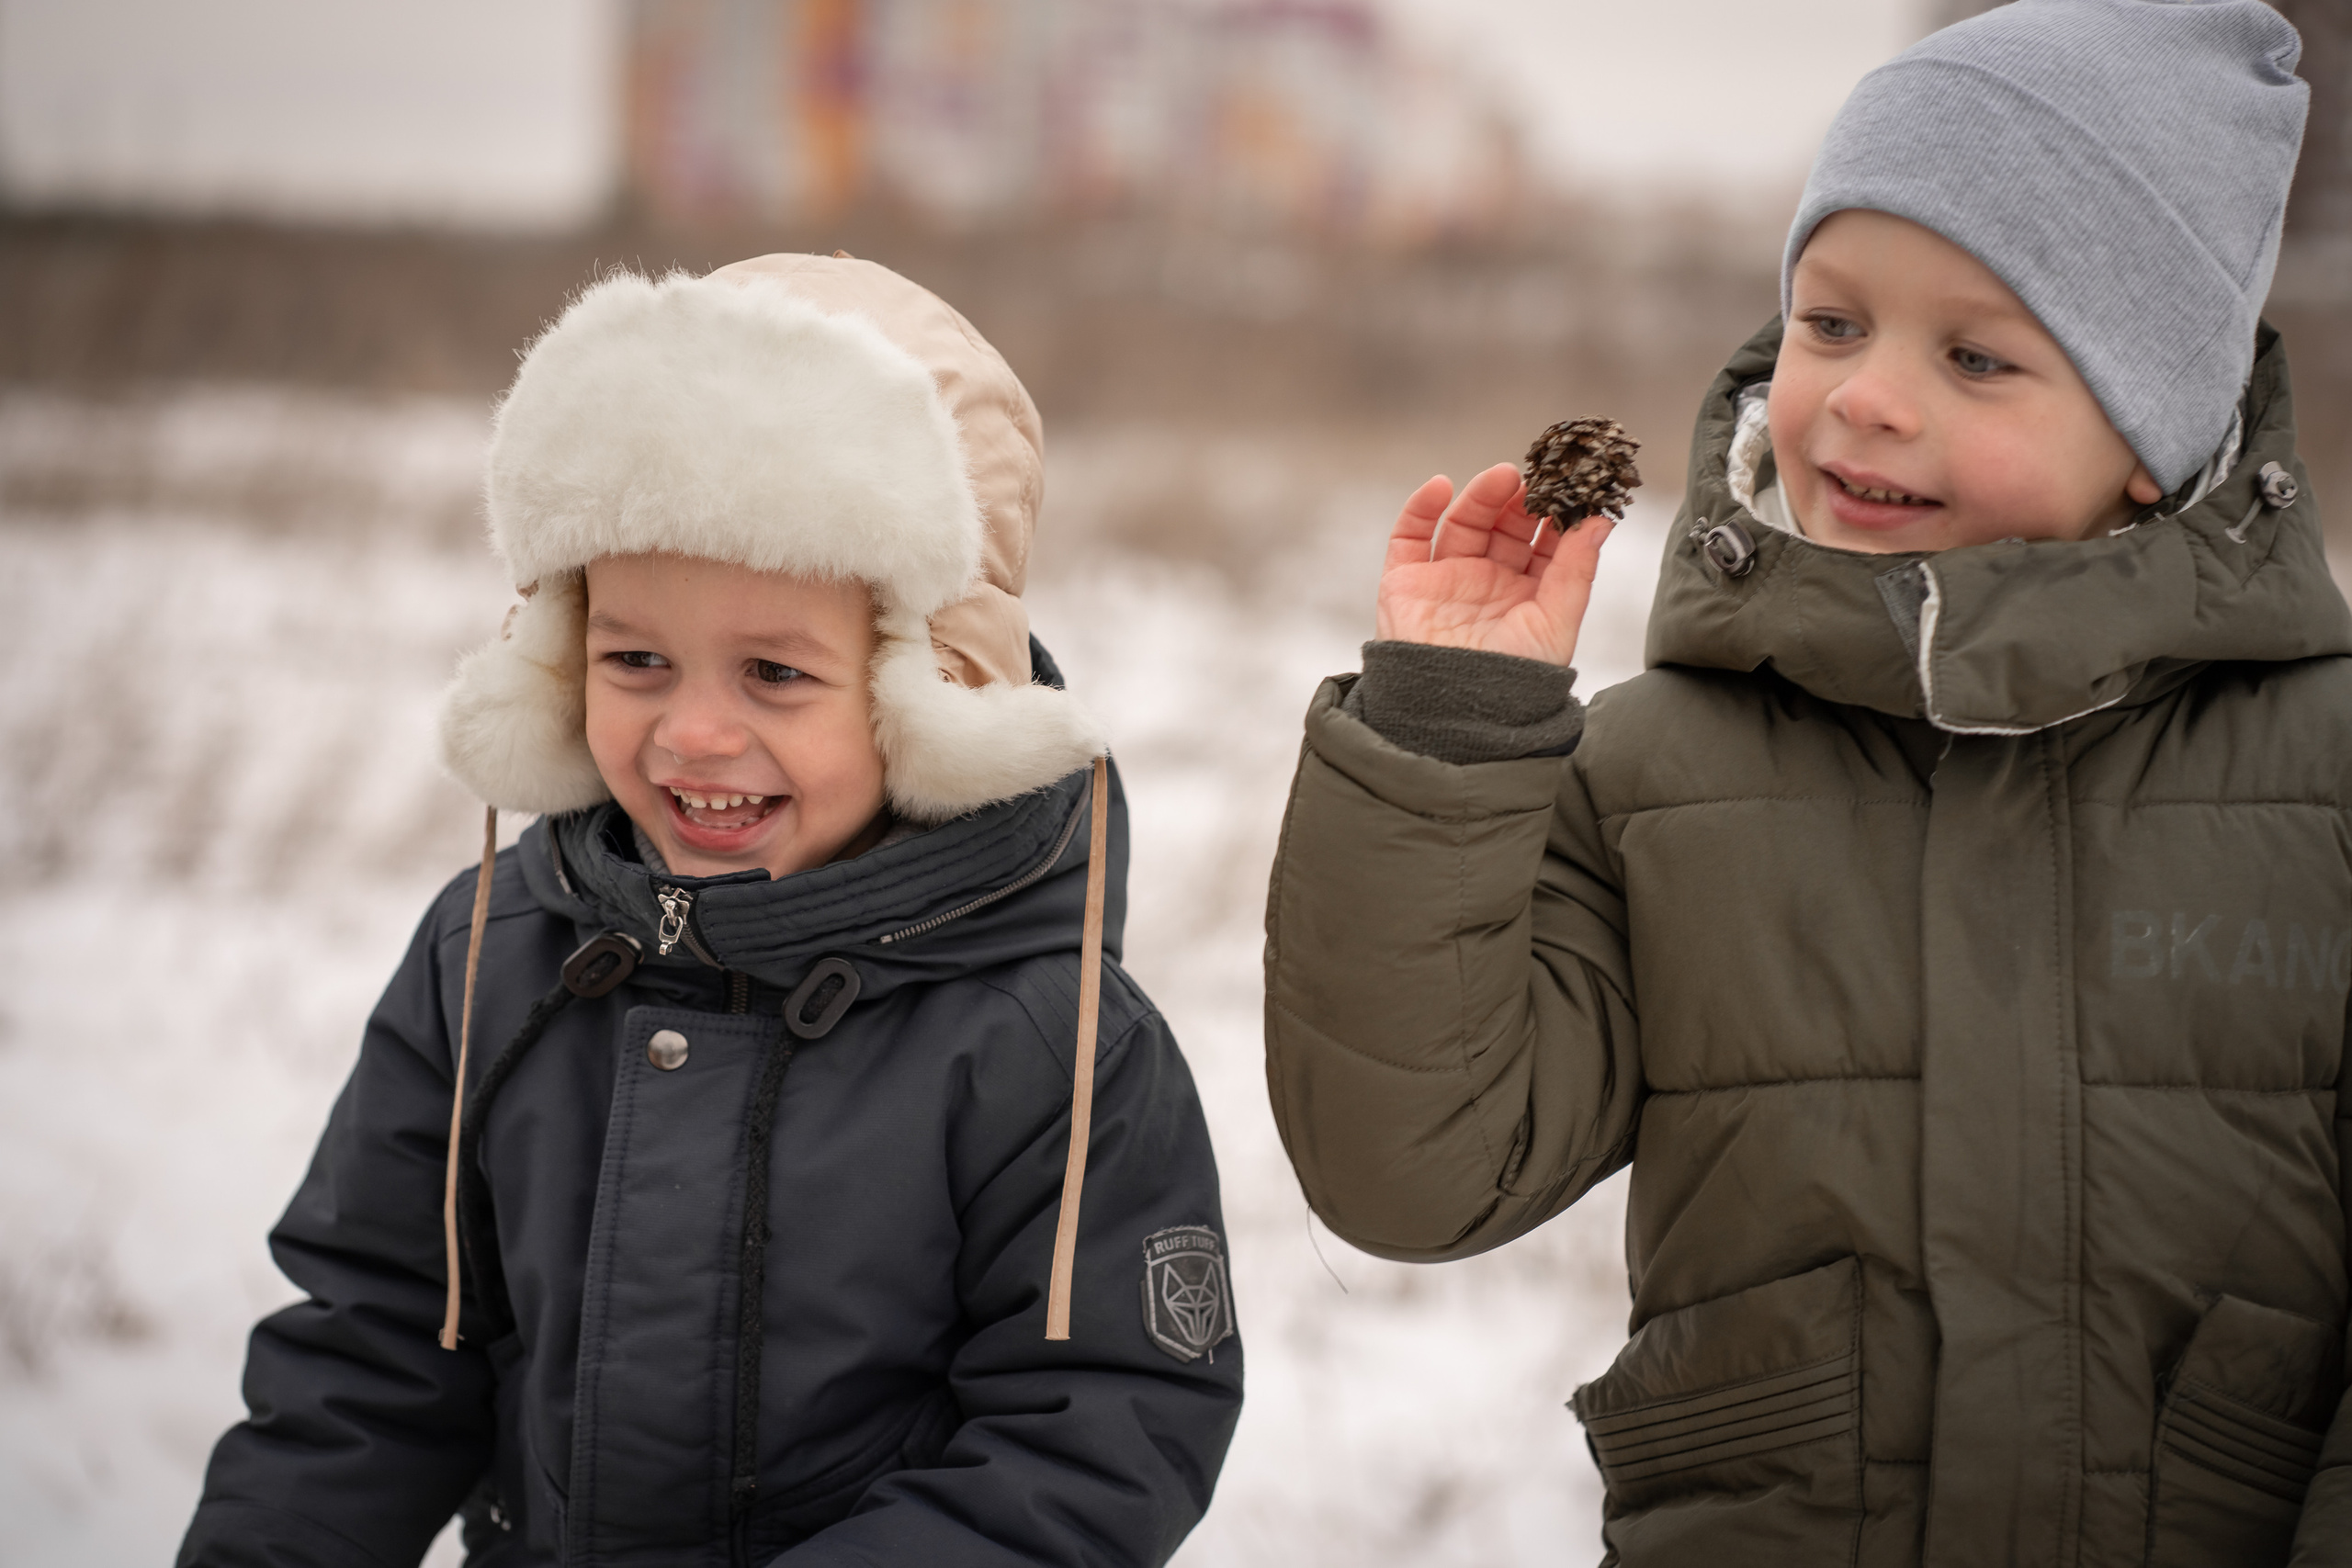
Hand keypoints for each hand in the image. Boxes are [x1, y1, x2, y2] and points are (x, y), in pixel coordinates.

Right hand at [1374, 462, 1613, 666]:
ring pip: (1463, 523)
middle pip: (1504, 526)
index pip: (1544, 543)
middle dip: (1520, 500)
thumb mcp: (1555, 623)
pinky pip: (1409, 537)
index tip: (1571, 487)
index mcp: (1527, 595)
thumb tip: (1601, 520)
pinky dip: (1420, 508)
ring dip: (1481, 496)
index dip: (1556, 514)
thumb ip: (1576, 570)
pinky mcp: (1406, 583)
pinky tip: (1441, 486)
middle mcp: (1487, 583)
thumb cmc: (1511, 681)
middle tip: (1535, 477)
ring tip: (1502, 477)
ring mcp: (1445, 580)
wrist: (1454, 715)